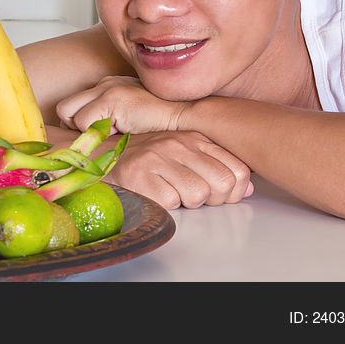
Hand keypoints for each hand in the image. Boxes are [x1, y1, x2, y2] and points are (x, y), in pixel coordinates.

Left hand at [56, 75, 189, 134]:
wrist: (187, 115)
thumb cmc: (162, 123)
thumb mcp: (130, 119)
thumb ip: (109, 122)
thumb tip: (87, 141)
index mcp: (108, 87)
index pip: (74, 107)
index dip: (79, 126)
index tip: (93, 138)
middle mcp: (104, 84)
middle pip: (64, 108)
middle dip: (74, 128)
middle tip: (96, 138)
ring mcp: (107, 88)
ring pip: (70, 114)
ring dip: (86, 131)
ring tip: (112, 133)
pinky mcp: (112, 98)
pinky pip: (85, 121)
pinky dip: (97, 132)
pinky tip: (120, 131)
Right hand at [105, 131, 253, 208]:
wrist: (98, 155)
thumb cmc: (143, 160)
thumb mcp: (182, 155)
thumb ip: (214, 167)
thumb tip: (247, 187)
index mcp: (193, 138)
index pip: (237, 169)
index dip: (235, 192)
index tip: (220, 196)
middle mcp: (178, 143)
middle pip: (222, 184)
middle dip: (211, 200)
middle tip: (192, 197)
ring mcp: (158, 157)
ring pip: (197, 195)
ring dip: (185, 203)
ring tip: (169, 192)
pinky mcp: (139, 173)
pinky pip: (169, 202)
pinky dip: (163, 205)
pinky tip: (152, 193)